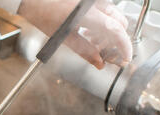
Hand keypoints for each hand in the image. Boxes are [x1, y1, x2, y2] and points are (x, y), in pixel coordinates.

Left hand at [18, 0, 132, 68]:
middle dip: (115, 41)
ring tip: (93, 44)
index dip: (124, 45)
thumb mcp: (64, 38)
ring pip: (114, 17)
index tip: (125, 57)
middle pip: (119, 23)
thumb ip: (85, 51)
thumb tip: (99, 62)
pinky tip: (89, 33)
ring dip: (108, 34)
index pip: (116, 29)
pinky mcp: (91, 1)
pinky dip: (102, 25)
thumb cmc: (44, 15)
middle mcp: (94, 4)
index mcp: (88, 14)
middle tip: (105, 54)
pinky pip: (105, 12)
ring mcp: (93, 1)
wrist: (34, 0)